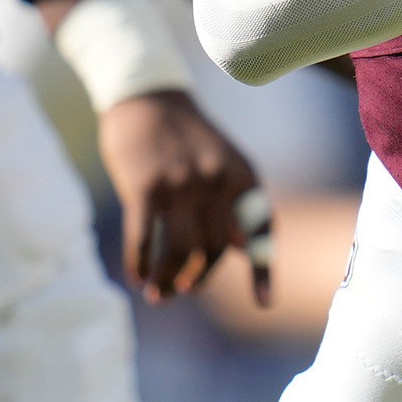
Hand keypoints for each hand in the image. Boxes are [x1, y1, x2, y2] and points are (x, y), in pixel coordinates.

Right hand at [101, 89, 261, 302]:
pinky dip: (140, 265)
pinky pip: (143, 240)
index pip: (260, 231)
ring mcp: (179, 184)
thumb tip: (241, 249)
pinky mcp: (144, 187)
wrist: (146, 96)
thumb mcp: (222, 162)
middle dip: (198, 278)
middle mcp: (215, 181)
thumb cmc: (185, 138)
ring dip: (168, 280)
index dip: (264, 270)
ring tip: (159, 294)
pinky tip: (137, 276)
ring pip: (179, 252)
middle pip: (213, 249)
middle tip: (184, 290)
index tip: (264, 304)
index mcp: (242, 175)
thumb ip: (232, 203)